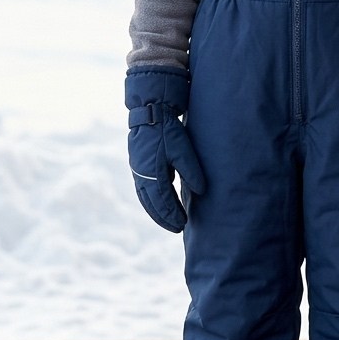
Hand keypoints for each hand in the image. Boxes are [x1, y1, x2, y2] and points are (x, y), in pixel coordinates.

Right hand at [125, 68, 204, 231]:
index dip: (172, 215)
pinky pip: (143, 190)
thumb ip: (191, 171)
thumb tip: (201, 191)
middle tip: (177, 228)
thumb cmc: (168, 129)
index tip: (182, 225)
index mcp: (152, 173)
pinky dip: (150, 201)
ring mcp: (137, 170)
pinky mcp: (138, 165)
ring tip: (168, 221)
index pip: (163, 201)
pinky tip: (159, 204)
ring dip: (156, 211)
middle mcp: (141, 175)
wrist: (149, 111)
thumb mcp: (183, 149)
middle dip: (164, 218)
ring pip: (145, 198)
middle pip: (152, 204)